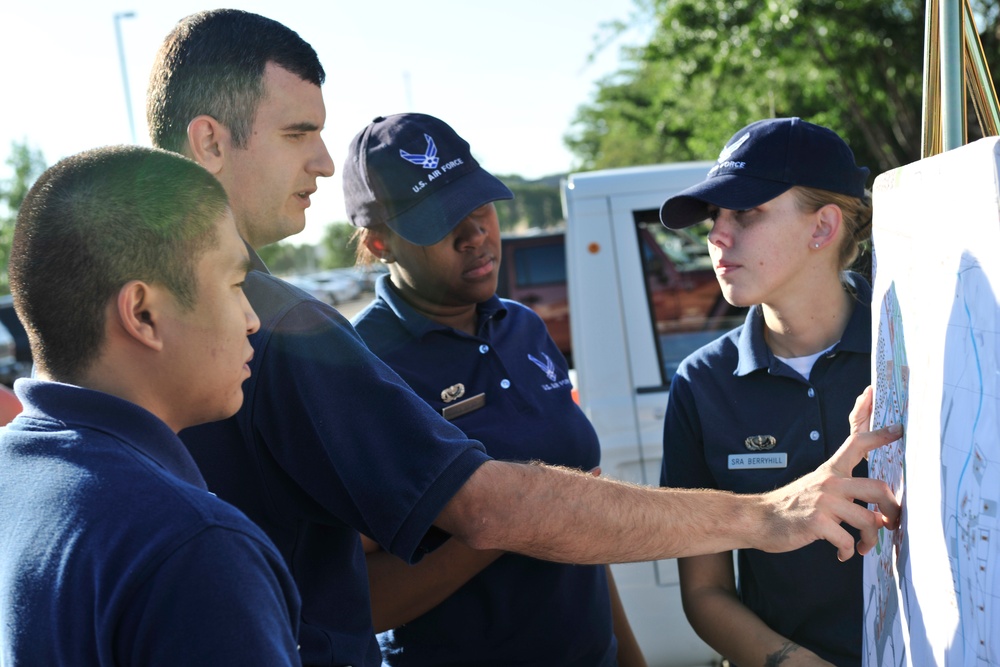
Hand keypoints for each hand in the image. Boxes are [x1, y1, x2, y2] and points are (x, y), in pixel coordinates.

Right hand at [757, 387, 901, 560]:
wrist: (758, 518)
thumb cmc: (790, 506)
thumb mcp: (815, 485)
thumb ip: (842, 489)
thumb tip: (875, 507)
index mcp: (831, 471)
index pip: (858, 443)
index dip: (880, 435)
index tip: (899, 429)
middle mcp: (830, 482)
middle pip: (878, 488)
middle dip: (893, 510)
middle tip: (891, 522)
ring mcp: (824, 502)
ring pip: (868, 519)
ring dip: (871, 539)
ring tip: (864, 546)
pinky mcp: (817, 523)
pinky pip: (848, 540)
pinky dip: (849, 551)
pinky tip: (843, 554)